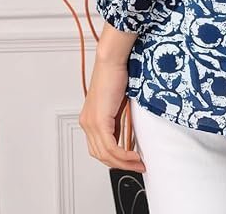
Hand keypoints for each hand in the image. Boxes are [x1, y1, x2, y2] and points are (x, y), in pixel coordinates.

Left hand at [78, 54, 145, 173]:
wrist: (111, 60)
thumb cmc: (115, 74)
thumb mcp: (117, 103)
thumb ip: (117, 120)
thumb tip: (126, 135)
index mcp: (89, 119)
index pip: (99, 148)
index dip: (114, 158)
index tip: (130, 161)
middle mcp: (87, 123)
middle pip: (101, 155)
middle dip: (121, 164)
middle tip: (137, 166)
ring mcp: (91, 123)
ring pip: (106, 154)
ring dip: (124, 162)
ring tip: (139, 163)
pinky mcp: (99, 121)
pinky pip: (111, 147)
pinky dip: (124, 155)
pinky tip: (134, 156)